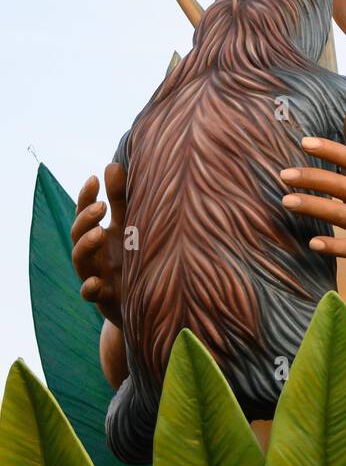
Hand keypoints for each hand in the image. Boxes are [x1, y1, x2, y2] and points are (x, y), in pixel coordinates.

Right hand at [70, 164, 127, 327]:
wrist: (147, 301)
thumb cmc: (136, 257)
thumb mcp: (131, 226)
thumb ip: (120, 199)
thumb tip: (112, 164)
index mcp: (101, 234)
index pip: (86, 213)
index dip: (86, 196)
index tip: (94, 179)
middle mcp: (95, 254)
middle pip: (78, 234)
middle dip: (85, 219)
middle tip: (101, 206)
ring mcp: (97, 275)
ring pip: (80, 261)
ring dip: (86, 246)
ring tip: (99, 233)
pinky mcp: (104, 298)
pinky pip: (90, 294)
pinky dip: (90, 288)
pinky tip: (96, 282)